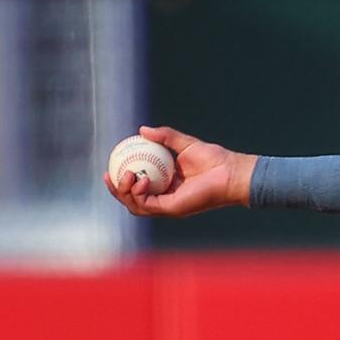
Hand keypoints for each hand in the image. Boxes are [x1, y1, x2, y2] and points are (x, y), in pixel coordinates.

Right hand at [109, 125, 246, 217]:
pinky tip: (139, 180)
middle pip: (132, 199)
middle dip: (117, 190)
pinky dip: (140, 194)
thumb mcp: (184, 143)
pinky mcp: (172, 209)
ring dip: (125, 193)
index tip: (111, 165)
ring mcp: (168, 205)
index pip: (137, 186)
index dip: (121, 179)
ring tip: (126, 175)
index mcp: (166, 184)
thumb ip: (164, 137)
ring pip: (136, 206)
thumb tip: (142, 130)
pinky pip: (149, 205)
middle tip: (110, 174)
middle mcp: (165, 197)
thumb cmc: (214, 158)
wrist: (230, 171)